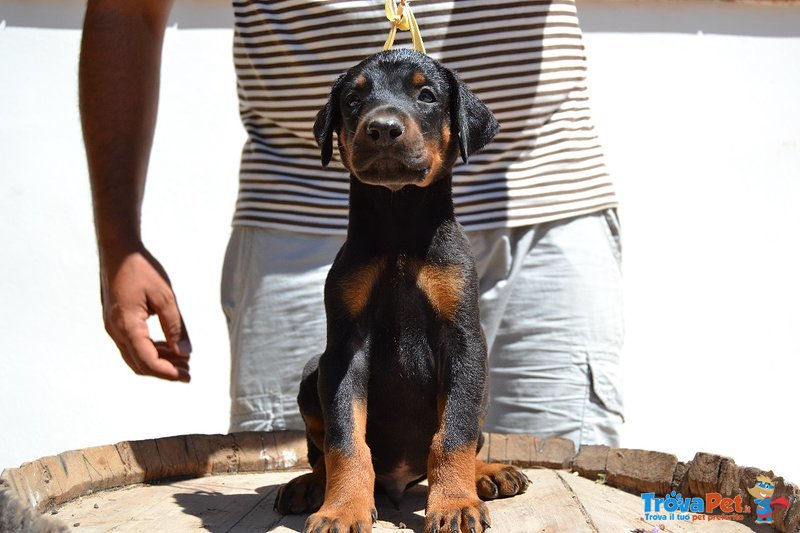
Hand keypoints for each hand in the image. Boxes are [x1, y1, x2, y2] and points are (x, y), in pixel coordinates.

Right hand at [99, 247, 190, 381]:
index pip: (147, 360)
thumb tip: (185, 352)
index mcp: (127, 325)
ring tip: (183, 361)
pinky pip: (132, 345)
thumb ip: (175, 326)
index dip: (167, 372)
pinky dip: (150, 350)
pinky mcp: (116, 322)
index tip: (185, 376)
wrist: (118, 251)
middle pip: (140, 363)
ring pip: (135, 356)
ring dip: (158, 361)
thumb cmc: (141, 269)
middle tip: (188, 373)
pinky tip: (169, 347)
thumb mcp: (165, 297)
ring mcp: (113, 327)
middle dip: (164, 371)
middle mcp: (116, 331)